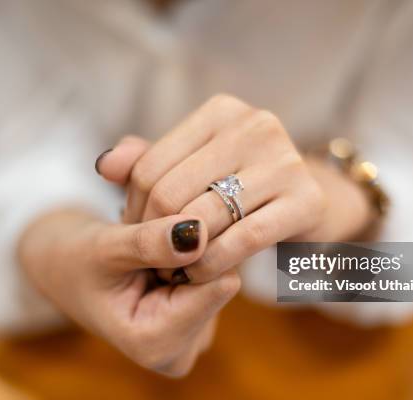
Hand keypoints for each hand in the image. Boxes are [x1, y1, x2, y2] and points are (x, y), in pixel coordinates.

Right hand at [18, 209, 239, 376]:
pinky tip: (164, 255)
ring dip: (196, 248)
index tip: (162, 228)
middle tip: (151, 238)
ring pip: (227, 270)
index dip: (199, 245)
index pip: (220, 283)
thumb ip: (148, 243)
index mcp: (157, 345)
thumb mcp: (103, 248)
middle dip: (196, 248)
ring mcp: (196, 336)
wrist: (68, 269)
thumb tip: (198, 231)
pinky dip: (197, 254)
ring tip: (151, 249)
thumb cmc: (76, 262)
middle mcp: (184, 350)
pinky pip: (222, 271)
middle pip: (225, 277)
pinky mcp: (203, 318)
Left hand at [98, 94, 369, 283]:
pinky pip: (242, 240)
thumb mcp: (192, 169)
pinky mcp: (307, 200)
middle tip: (152, 260)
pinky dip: (213, 264)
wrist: (308, 205)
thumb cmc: (241, 186)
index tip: (137, 235)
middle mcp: (255, 126)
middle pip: (171, 192)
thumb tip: (104, 164)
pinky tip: (201, 274)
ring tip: (173, 270)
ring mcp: (285, 160)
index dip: (134, 210)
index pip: (150, 166)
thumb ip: (147, 163)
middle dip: (154, 235)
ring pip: (204, 219)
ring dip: (181, 256)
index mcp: (221, 111)